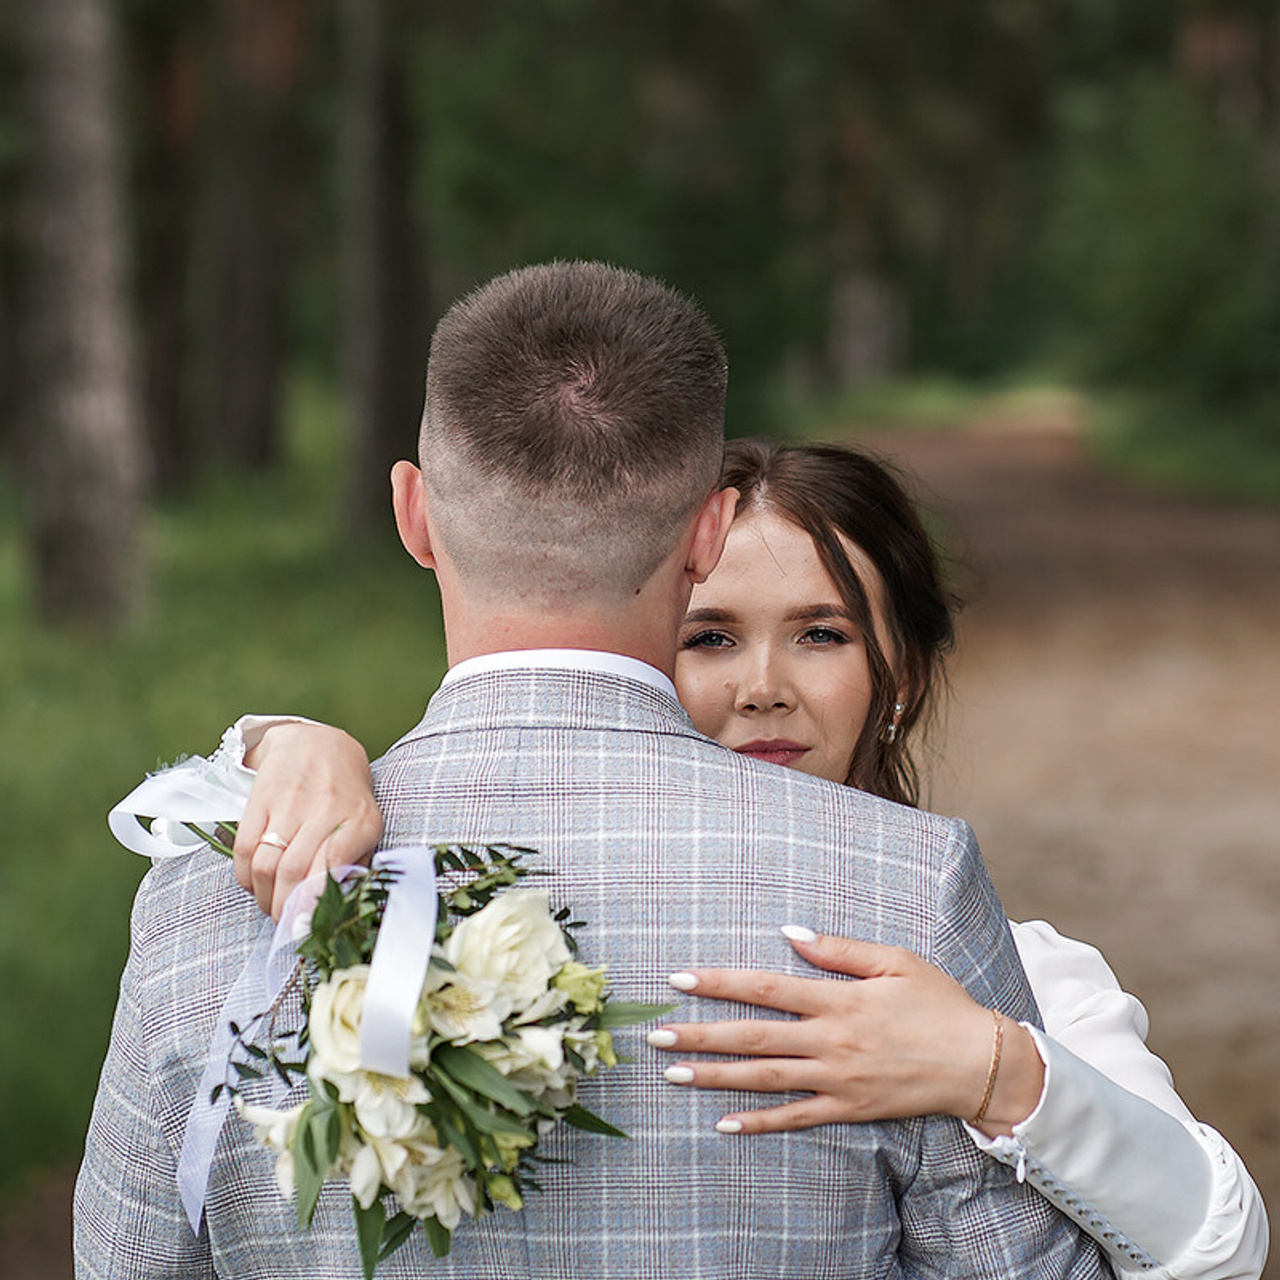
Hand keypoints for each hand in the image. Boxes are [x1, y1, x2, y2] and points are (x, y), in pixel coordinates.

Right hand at [232, 722, 382, 918]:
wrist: (318, 744)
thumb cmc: (346, 796)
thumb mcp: (366, 825)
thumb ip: (355, 862)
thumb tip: (336, 905)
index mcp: (360, 821)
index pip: (331, 869)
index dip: (312, 905)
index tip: (304, 930)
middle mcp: (326, 810)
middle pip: (293, 873)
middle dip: (284, 909)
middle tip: (284, 923)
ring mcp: (291, 803)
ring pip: (265, 864)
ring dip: (263, 896)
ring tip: (270, 904)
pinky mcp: (262, 798)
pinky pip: (244, 847)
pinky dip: (244, 875)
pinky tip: (254, 881)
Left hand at [652, 930, 1044, 1136]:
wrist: (979, 1063)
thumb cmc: (938, 1003)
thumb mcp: (894, 960)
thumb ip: (838, 949)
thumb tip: (789, 932)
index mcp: (837, 999)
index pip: (764, 987)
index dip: (719, 982)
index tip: (680, 978)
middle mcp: (830, 1040)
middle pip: (752, 1037)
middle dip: (699, 1034)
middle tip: (653, 1033)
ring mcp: (836, 1079)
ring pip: (764, 1078)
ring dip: (714, 1075)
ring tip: (672, 1072)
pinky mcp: (848, 1109)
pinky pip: (795, 1118)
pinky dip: (758, 1122)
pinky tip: (723, 1122)